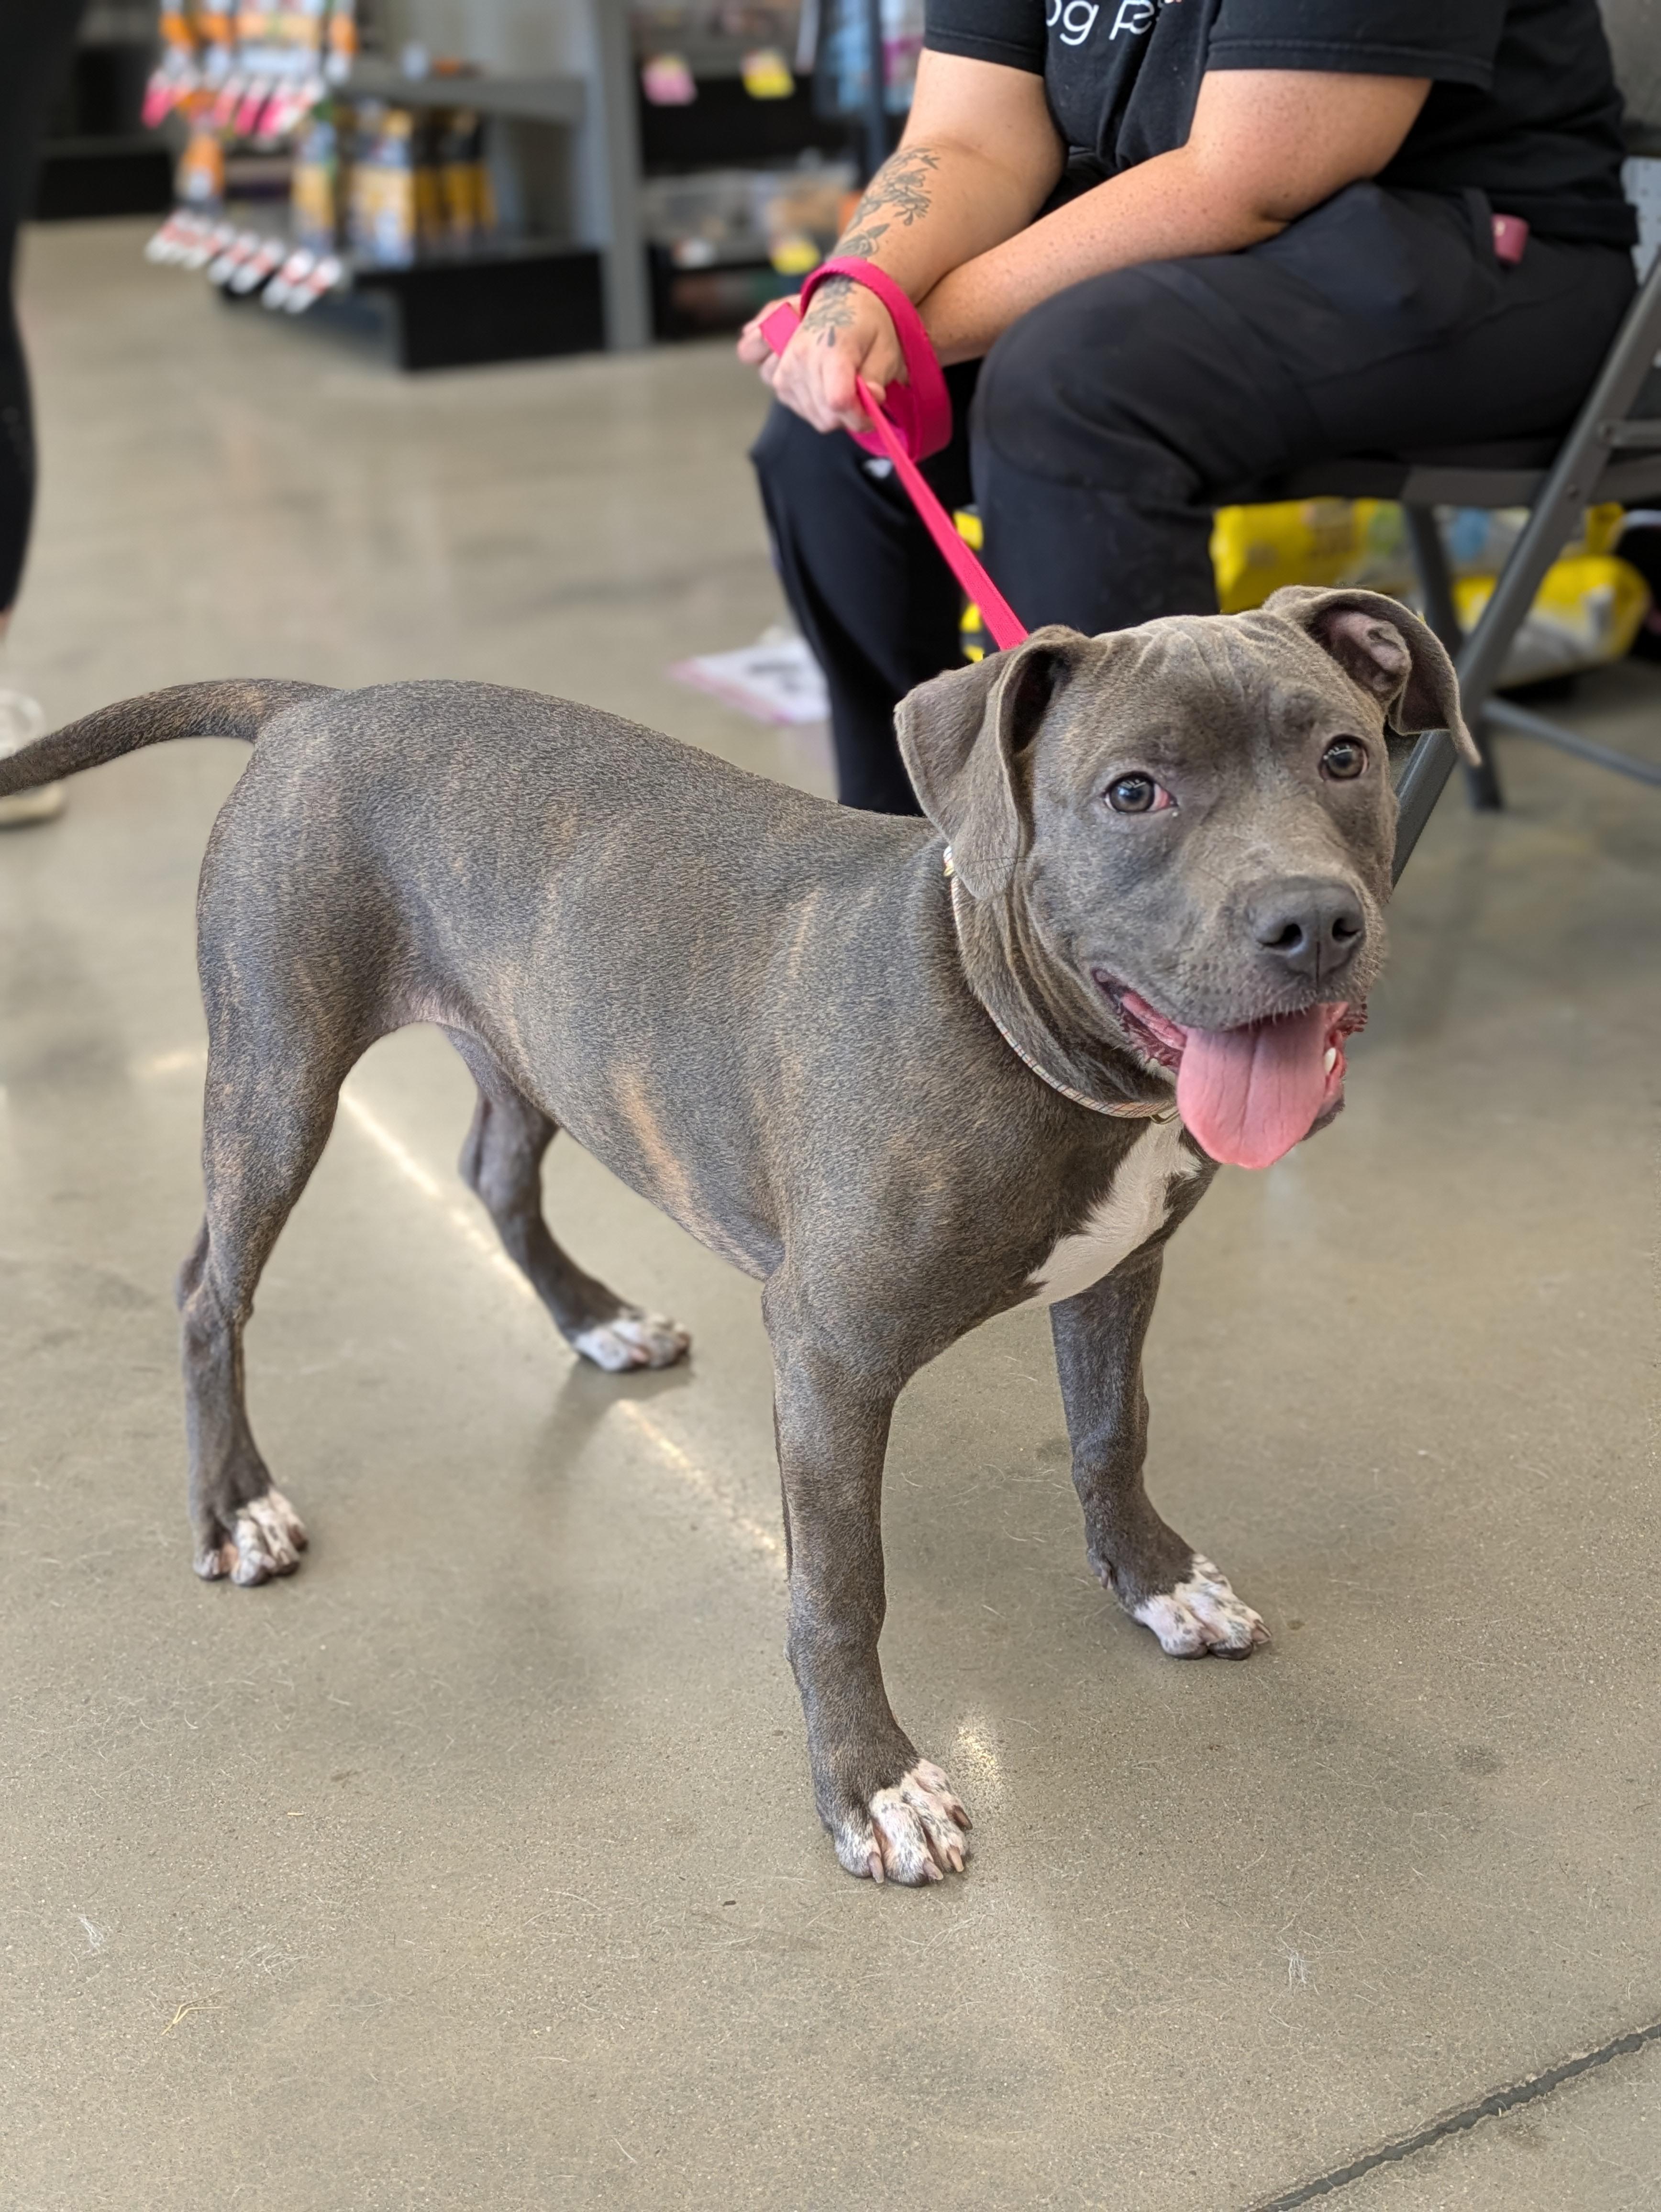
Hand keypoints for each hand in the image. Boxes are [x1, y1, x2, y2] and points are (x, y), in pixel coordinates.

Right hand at [736, 277, 905, 434]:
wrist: (840, 300)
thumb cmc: (867, 324)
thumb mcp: (885, 346)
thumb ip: (878, 377)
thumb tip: (872, 399)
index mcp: (830, 347)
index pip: (839, 401)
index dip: (860, 415)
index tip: (873, 406)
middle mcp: (801, 359)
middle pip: (828, 416)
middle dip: (850, 413)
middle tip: (863, 391)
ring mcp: (785, 371)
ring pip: (817, 418)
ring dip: (835, 411)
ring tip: (844, 383)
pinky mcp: (780, 381)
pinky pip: (804, 412)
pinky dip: (820, 407)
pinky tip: (828, 385)